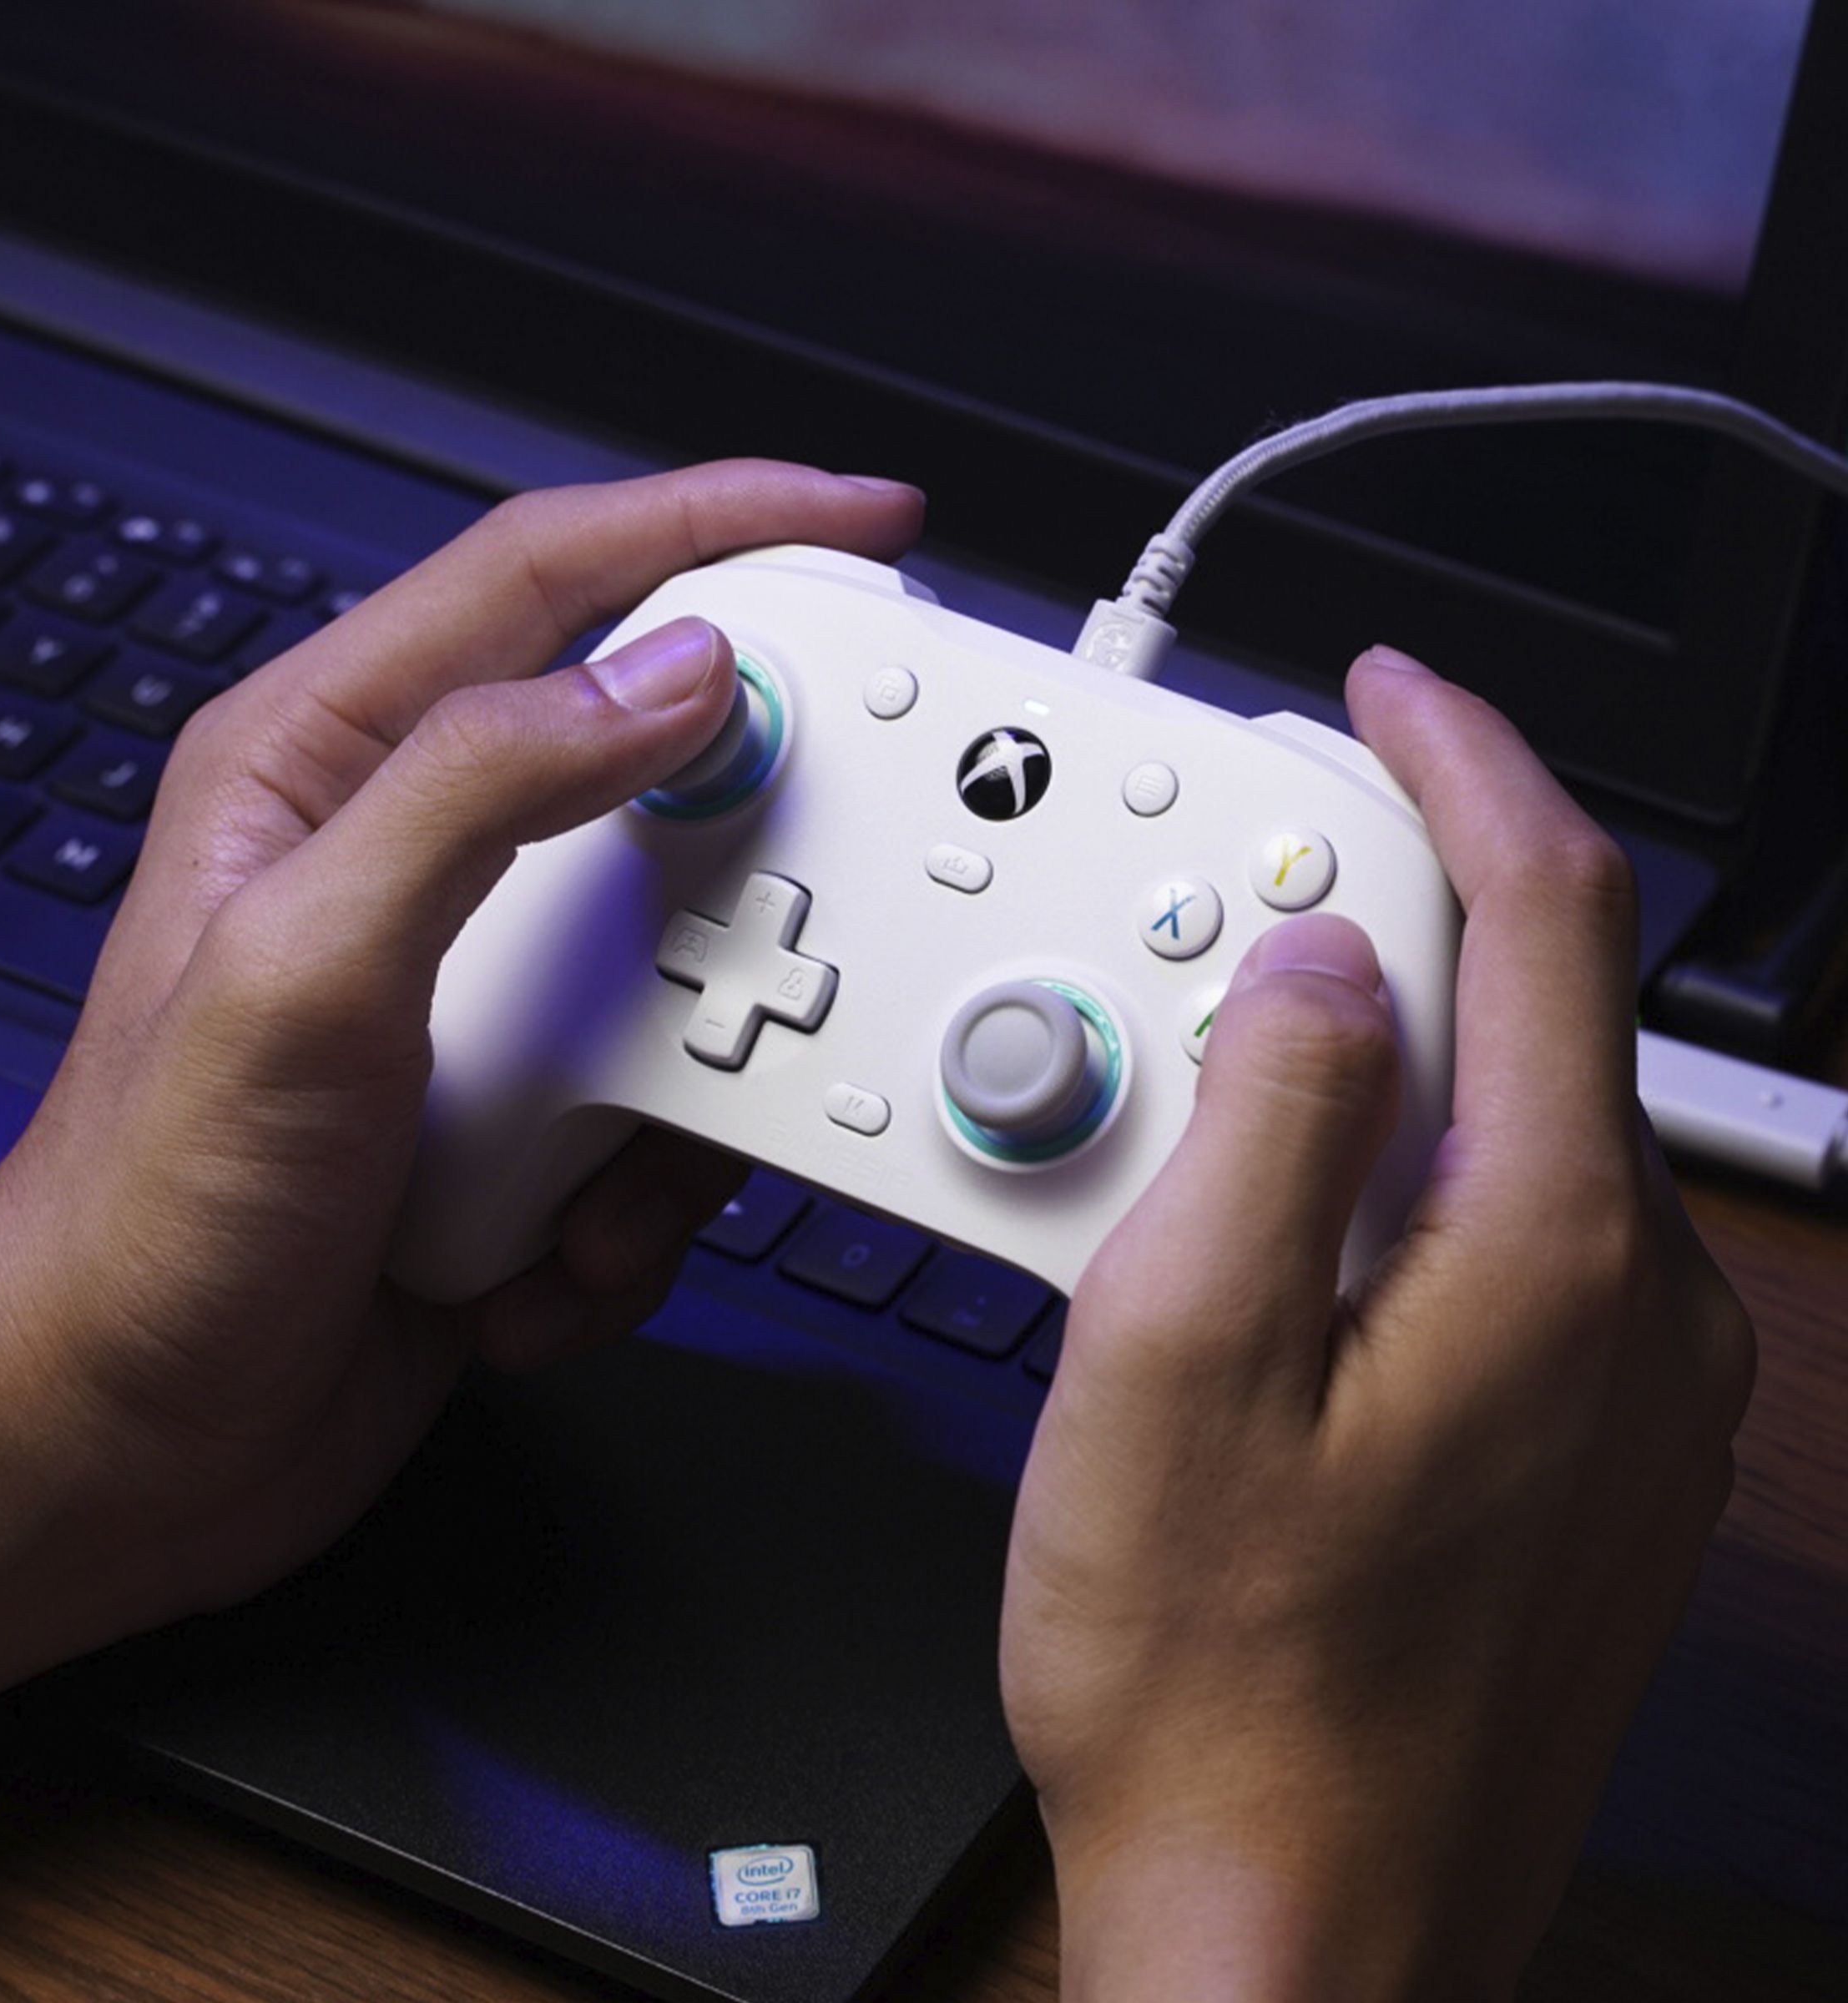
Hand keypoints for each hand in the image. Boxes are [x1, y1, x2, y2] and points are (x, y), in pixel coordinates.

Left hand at [0, 461, 922, 1763]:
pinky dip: (635, 1206)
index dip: (715, 525)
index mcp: (330, 766)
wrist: (130, 1448)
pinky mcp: (535, 1116)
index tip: (855, 524)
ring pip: (691, 971)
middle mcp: (420, 866)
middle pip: (658, 779)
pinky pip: (670, 1118)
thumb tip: (669, 679)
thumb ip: (482, 789)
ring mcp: (488, 1000)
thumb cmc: (152, 1214)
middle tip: (780, 926)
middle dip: (741, 870)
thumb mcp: (307, 971)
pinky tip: (527, 1256)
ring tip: (574, 1182)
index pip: (548, 574)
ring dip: (676, 1095)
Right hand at [1001, 648, 1754, 2000]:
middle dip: (1392, 923)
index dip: (1466, 765)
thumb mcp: (1171, 1358)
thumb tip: (1322, 965)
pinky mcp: (1588, 1458)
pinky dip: (1405, 1185)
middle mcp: (1637, 1315)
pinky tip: (1284, 1249)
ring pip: (1517, 1133)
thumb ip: (1261, 1122)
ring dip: (1382, 1071)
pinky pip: (1514, 1243)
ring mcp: (1630, 1397)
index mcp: (1551, 1254)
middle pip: (1539, 1016)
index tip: (1395, 695)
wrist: (1289, 1921)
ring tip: (1214, 1114)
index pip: (1552, 913)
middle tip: (1236, 920)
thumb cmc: (1214, 1673)